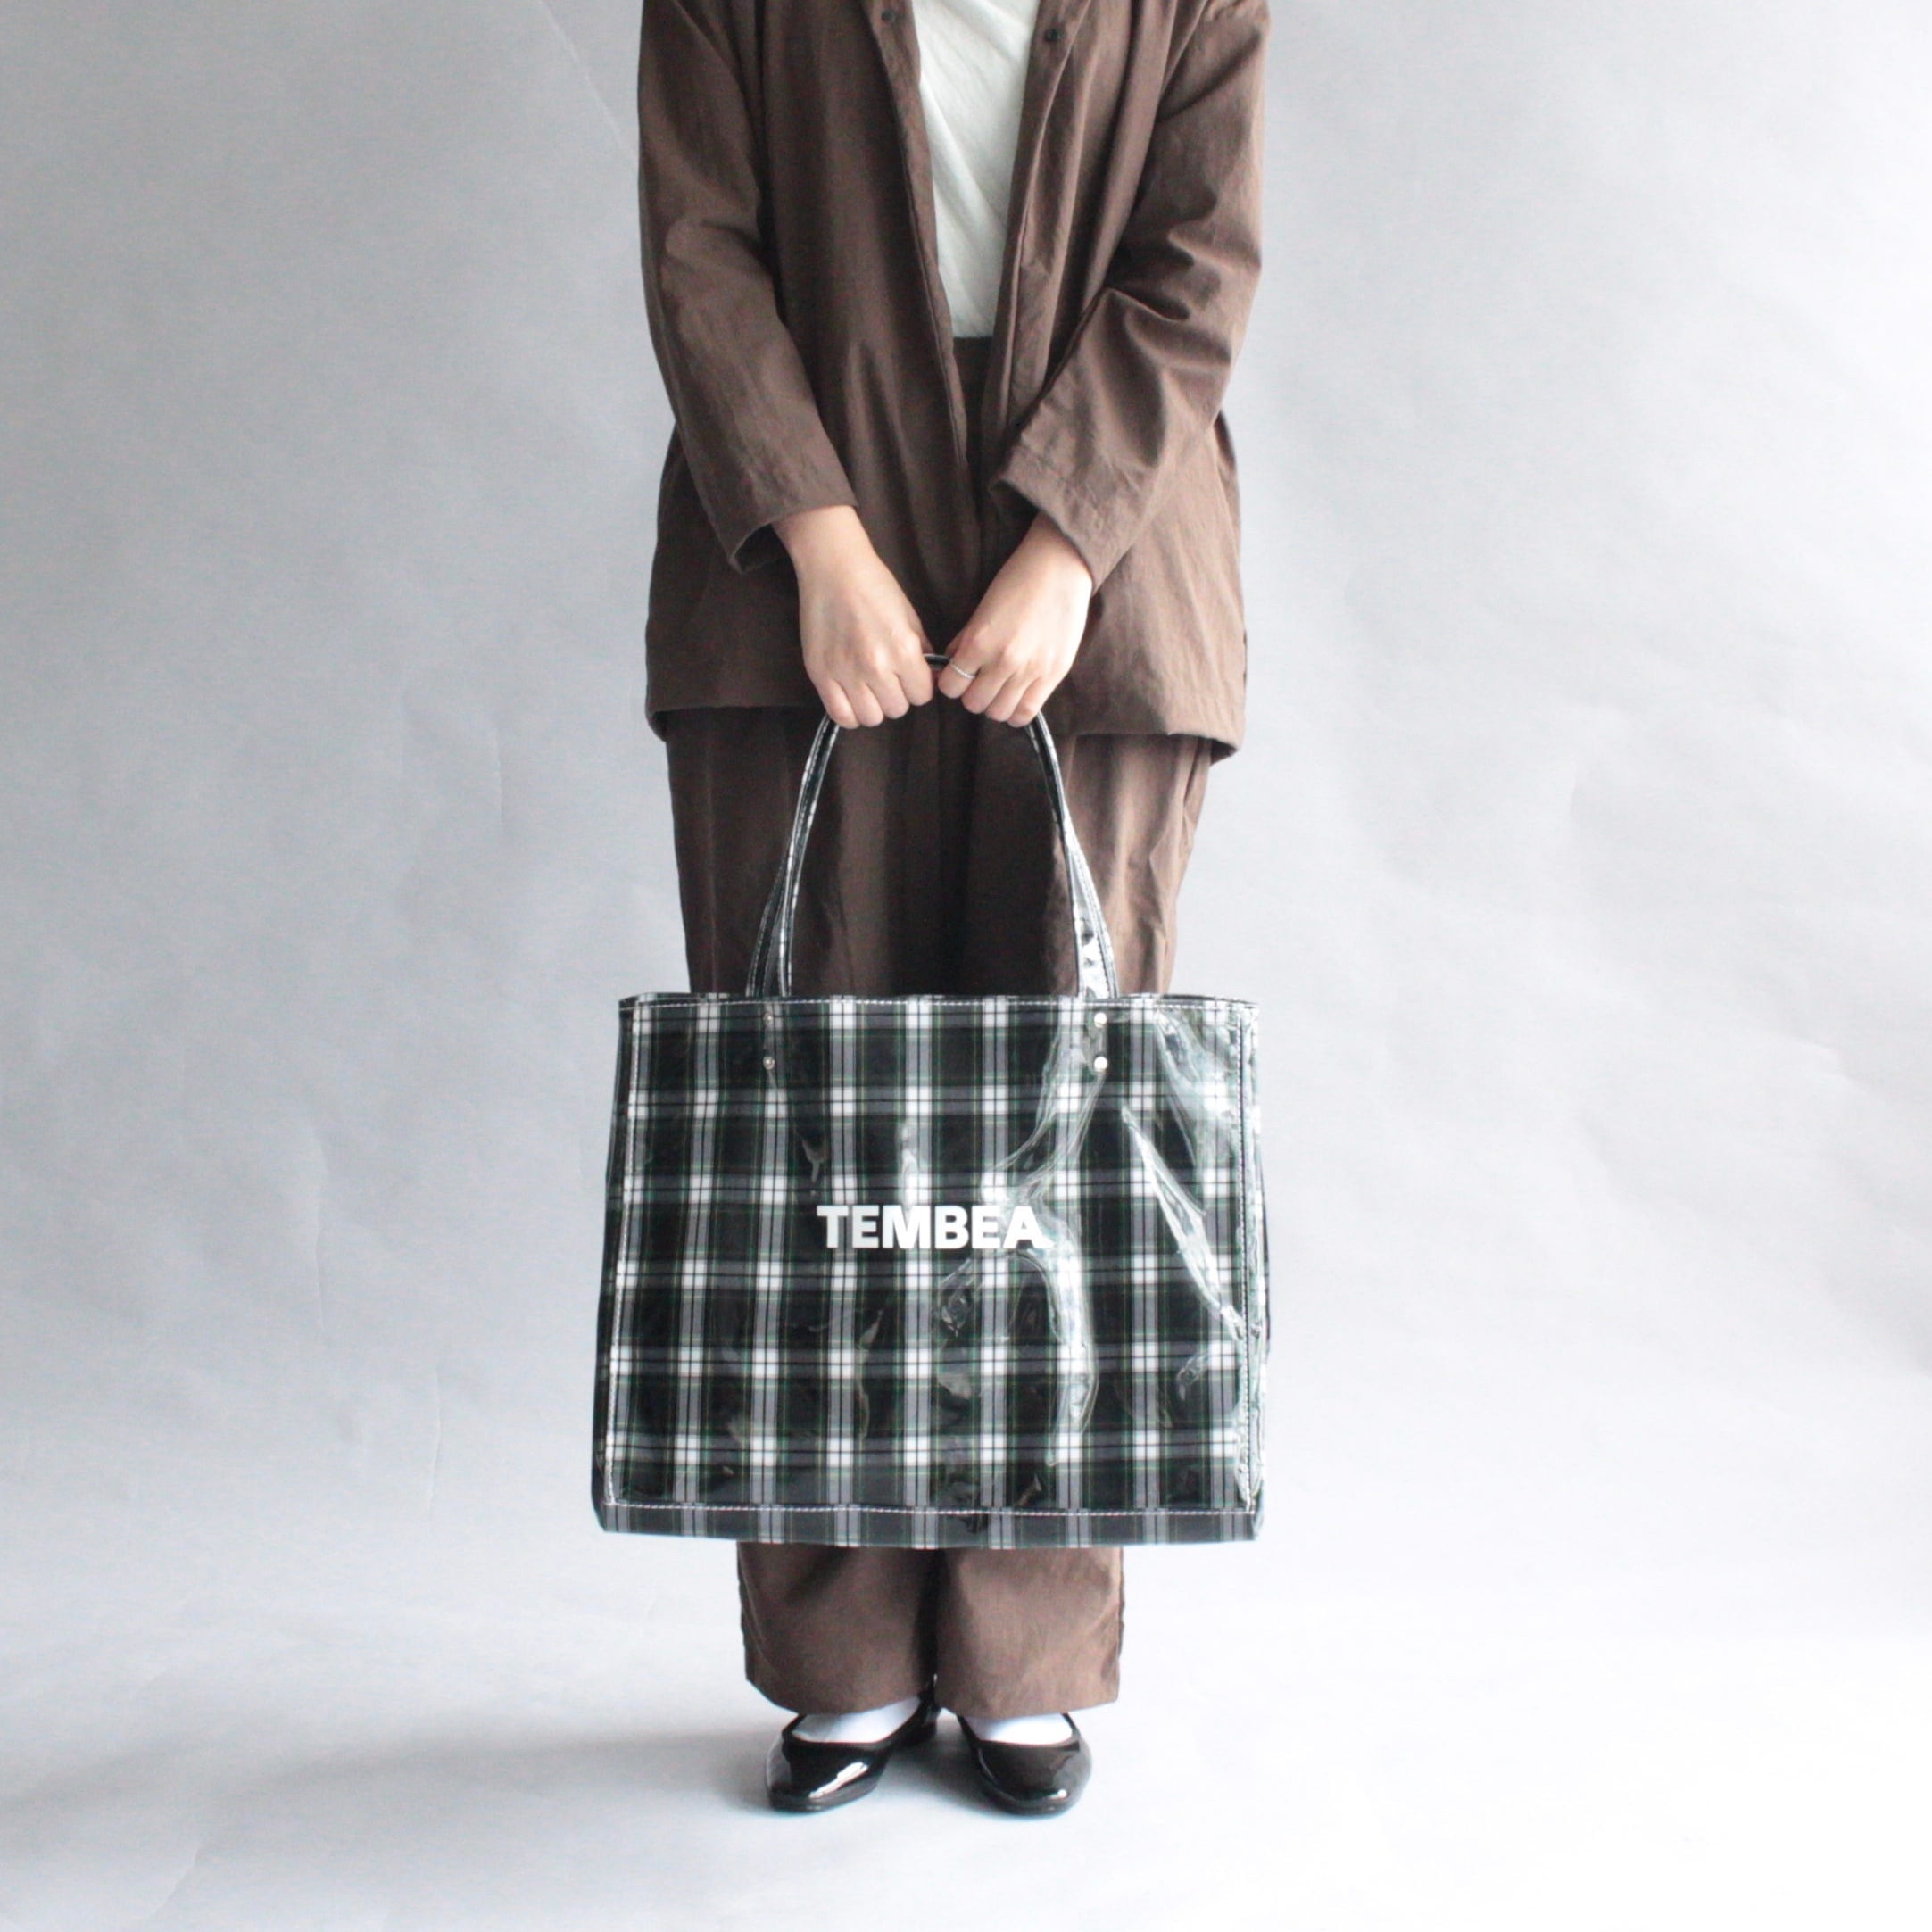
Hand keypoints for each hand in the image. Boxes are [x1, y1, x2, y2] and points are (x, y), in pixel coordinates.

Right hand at [775, 504, 936, 727]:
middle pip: (897, 709)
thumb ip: (921, 651)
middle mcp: (875, 667)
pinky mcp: (820, 675)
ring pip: (871, 718)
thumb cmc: (875, 586)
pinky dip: (851, 713)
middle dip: (897, 695)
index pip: (922, 695)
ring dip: (874, 706)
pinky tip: (852, 697)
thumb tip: (929, 678)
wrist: (834, 567)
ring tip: (869, 687)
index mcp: (902, 649)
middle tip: (889, 678)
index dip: (918, 686)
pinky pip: (841, 715)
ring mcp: (845, 673)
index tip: (911, 675)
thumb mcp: (910, 616)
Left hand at [936, 511, 1093, 725]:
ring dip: (995, 704)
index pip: (951, 686)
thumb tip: (952, 666)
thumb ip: (966, 641)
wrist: (1059, 568)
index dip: (951, 683)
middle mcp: (1003, 661)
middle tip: (981, 681)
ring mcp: (1030, 671)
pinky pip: (1027, 713)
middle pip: (974, 704)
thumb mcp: (981, 610)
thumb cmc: (1017, 582)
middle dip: (973, 694)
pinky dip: (1016, 712)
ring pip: (999, 713)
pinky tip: (1016, 698)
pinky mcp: (1053, 675)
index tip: (959, 675)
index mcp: (978, 642)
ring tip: (1001, 690)